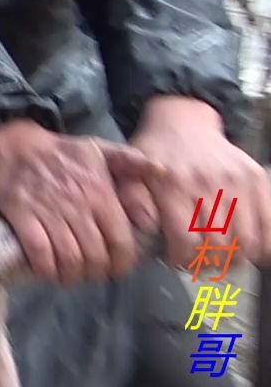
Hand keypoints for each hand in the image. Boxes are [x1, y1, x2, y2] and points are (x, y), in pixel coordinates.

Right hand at [0, 118, 156, 284]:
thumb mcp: (100, 149)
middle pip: (95, 256)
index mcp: (101, 194)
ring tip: (71, 277)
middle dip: (95, 274)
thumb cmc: (62, 152)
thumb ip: (131, 161)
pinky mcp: (23, 216)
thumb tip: (162, 171)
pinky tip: (48, 272)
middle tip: (91, 275)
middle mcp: (78, 206)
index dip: (121, 265)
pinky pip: (38, 251)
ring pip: (69, 258)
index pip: (120, 243)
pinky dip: (46, 268)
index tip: (116, 270)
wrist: (16, 145)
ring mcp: (49, 212)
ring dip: (71, 275)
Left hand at [119, 96, 270, 270]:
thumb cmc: (153, 155)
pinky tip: (248, 249)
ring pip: (246, 240)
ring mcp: (236, 181)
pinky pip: (269, 223)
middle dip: (208, 262)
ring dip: (235, 258)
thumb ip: (132, 202)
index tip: (176, 260)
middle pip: (219, 245)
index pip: (186, 241)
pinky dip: (263, 245)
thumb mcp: (129, 173)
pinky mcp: (256, 178)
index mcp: (172, 185)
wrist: (183, 124)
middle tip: (199, 262)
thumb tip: (147, 227)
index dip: (183, 259)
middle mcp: (206, 183)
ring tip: (221, 256)